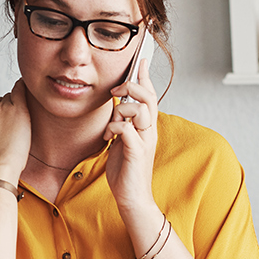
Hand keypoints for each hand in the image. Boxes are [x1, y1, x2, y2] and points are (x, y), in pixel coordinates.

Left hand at [104, 58, 157, 214]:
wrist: (131, 198)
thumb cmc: (125, 172)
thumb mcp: (122, 142)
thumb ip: (122, 125)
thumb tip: (116, 108)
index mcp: (147, 127)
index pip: (150, 96)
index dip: (145, 77)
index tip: (141, 60)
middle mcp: (150, 131)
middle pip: (148, 97)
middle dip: (132, 86)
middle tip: (116, 89)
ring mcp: (145, 141)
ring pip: (139, 110)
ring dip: (120, 110)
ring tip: (110, 125)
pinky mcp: (137, 153)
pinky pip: (127, 130)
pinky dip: (115, 128)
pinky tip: (108, 137)